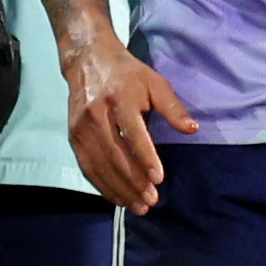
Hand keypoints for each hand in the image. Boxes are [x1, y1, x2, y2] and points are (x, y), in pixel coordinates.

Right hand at [60, 28, 197, 214]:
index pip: (132, 133)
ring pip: (100, 164)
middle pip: (115, 154)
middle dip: (134, 181)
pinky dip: (102, 185)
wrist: (88, 60)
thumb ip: (172, 107)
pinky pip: (87, 166)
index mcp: (120, 98)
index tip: (159, 178)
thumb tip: (192, 129)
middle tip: (151, 200)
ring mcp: (81, 126)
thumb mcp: (154, 82)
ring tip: (138, 206)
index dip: (145, 157)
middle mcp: (96, 113)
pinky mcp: (72, 136)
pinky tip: (117, 198)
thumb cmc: (127, 73)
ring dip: (119, 188)